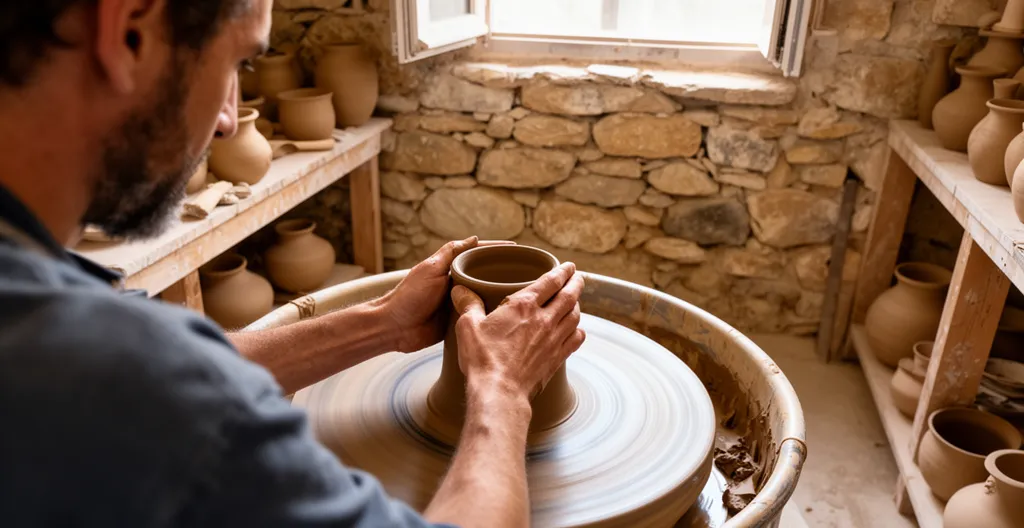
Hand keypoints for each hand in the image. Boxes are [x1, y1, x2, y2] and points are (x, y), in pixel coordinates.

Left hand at [378, 237, 513, 352]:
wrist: (394, 327)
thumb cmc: (409, 296)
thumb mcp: (431, 268)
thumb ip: (451, 253)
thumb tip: (475, 238)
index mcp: (451, 269)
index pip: (479, 256)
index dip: (498, 252)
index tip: (518, 250)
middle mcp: (457, 284)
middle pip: (485, 276)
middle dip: (504, 273)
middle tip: (529, 273)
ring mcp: (458, 303)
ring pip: (484, 296)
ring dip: (500, 295)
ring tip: (524, 293)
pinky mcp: (458, 322)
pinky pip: (478, 316)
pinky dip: (490, 314)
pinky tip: (507, 315)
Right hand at [451, 262, 585, 400]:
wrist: (500, 391)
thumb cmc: (483, 358)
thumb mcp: (468, 326)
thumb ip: (468, 304)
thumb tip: (460, 289)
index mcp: (523, 306)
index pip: (551, 281)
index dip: (562, 271)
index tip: (568, 266)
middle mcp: (544, 319)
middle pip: (569, 296)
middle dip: (576, 283)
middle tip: (579, 278)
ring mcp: (553, 340)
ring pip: (575, 316)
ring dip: (578, 305)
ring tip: (576, 301)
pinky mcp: (556, 358)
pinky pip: (575, 340)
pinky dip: (578, 331)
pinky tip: (575, 330)